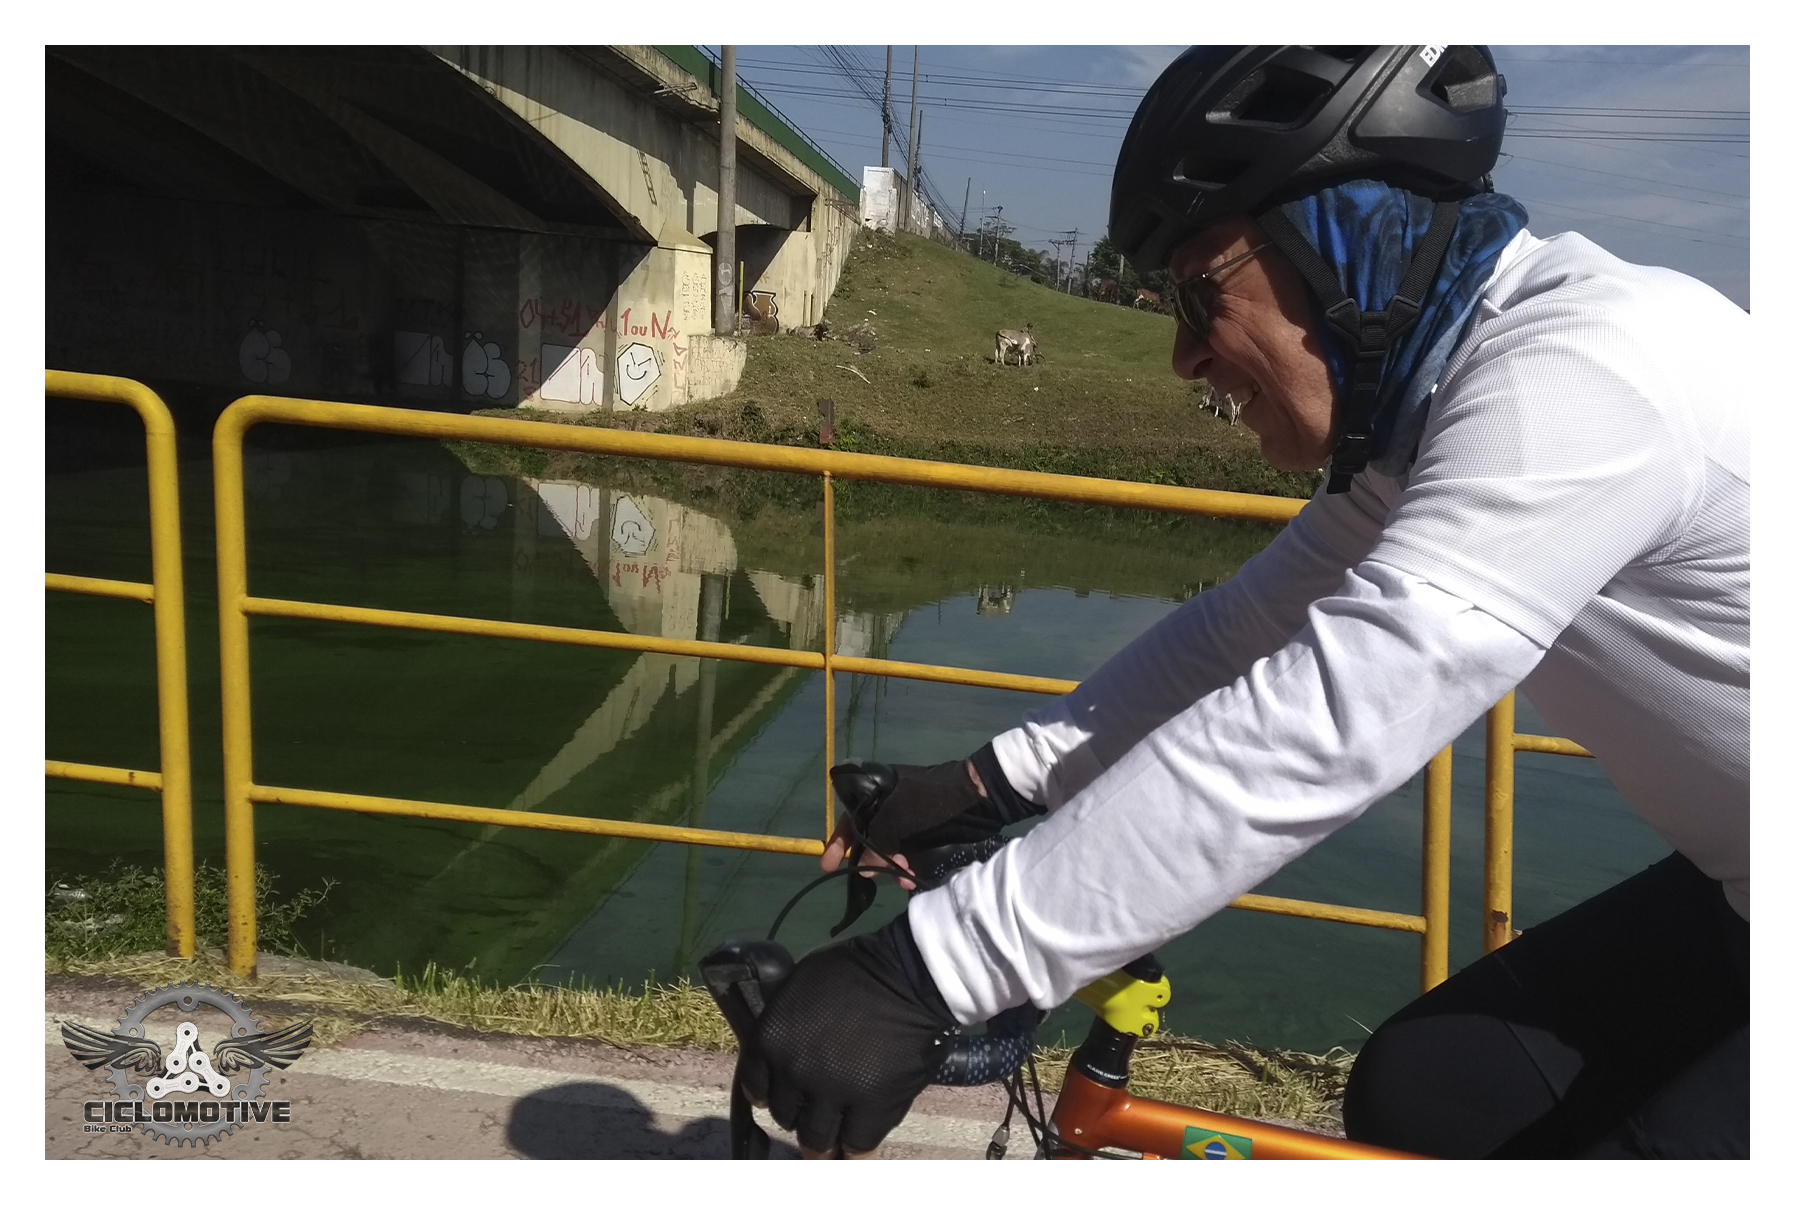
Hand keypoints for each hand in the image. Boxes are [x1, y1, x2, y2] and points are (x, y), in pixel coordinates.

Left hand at [738, 916, 955, 1156]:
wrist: (908, 975)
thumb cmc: (853, 970)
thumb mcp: (798, 986)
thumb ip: (783, 1023)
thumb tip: (781, 1047)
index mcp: (771, 1040)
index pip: (756, 1088)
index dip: (771, 1093)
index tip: (786, 1093)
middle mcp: (793, 1073)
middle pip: (785, 1116)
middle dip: (799, 1113)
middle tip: (817, 1105)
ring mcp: (832, 1095)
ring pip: (815, 1139)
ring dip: (824, 1137)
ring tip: (836, 1130)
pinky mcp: (872, 1109)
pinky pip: (856, 1147)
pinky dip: (855, 1150)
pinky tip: (857, 1143)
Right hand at [822, 758, 993, 890]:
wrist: (976, 799)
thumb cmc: (930, 803)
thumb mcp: (894, 820)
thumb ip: (874, 844)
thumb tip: (863, 870)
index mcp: (875, 791)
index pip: (848, 817)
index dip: (838, 842)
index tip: (828, 866)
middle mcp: (887, 804)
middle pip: (866, 836)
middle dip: (868, 859)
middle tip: (866, 879)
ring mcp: (906, 819)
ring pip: (887, 848)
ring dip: (889, 866)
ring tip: (902, 878)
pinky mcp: (923, 834)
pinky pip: (906, 853)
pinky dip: (906, 866)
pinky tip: (912, 878)